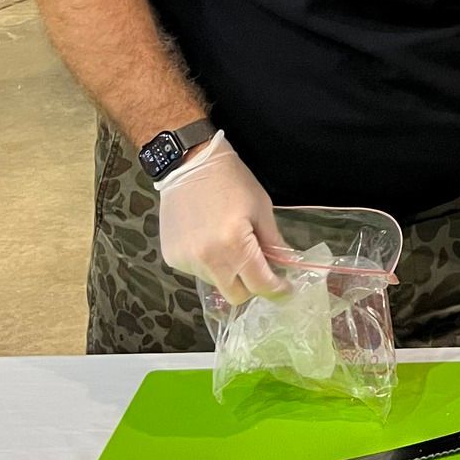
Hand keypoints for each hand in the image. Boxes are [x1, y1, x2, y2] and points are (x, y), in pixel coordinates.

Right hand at [156, 130, 285, 303]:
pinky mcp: (172, 258)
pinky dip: (209, 264)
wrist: (189, 164)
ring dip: (229, 273)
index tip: (285, 288)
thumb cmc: (231, 181)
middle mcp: (208, 260)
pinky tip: (209, 239)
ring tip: (229, 244)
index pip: (260, 285)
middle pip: (236, 295)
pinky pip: (198, 272)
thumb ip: (274, 242)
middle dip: (252, 287)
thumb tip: (287, 266)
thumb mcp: (261, 208)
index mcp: (234, 245)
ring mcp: (186, 261)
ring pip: (216, 284)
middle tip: (259, 269)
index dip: (277, 289)